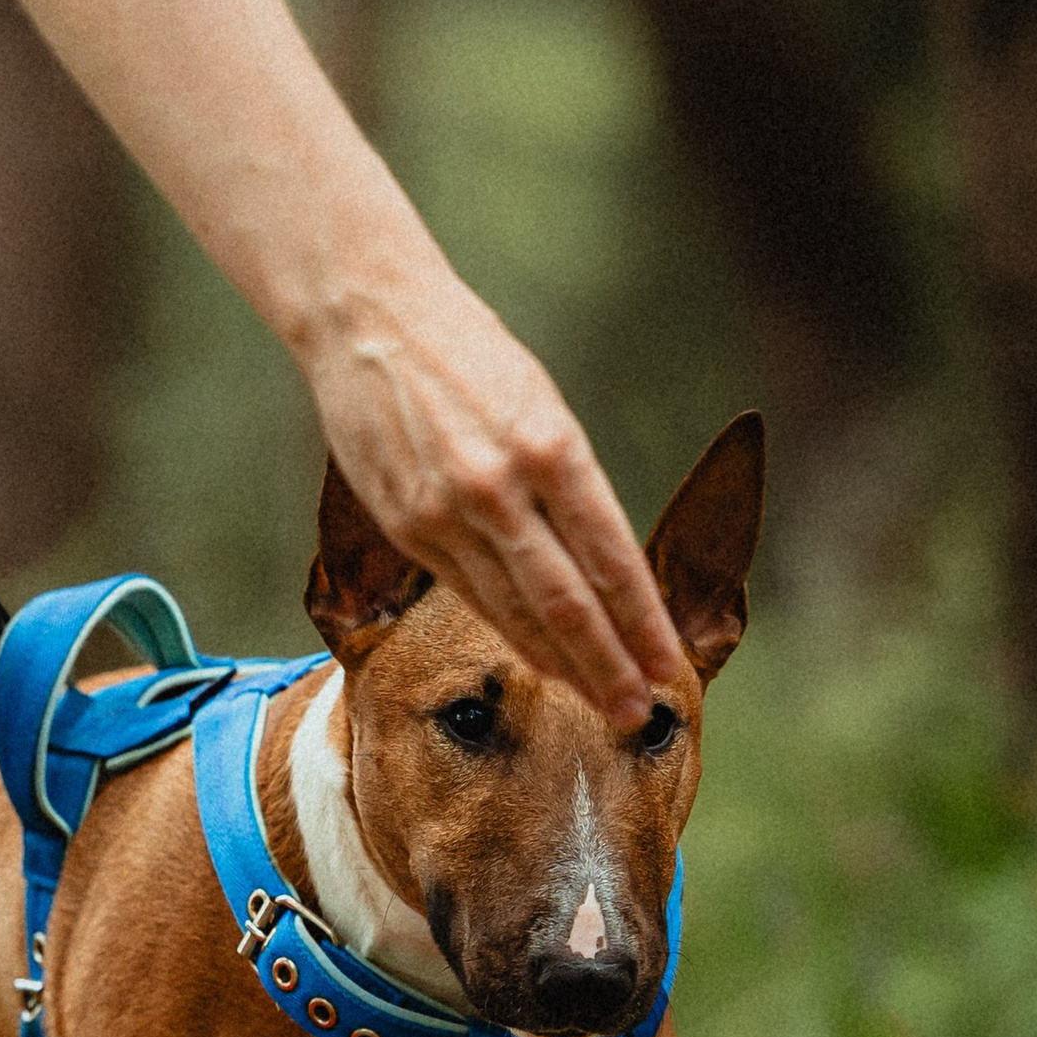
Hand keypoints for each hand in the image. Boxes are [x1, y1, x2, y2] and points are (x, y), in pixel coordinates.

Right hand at [300, 262, 686, 719]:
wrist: (368, 323)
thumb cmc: (468, 352)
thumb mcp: (540, 402)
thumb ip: (567, 480)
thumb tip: (598, 561)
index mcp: (549, 447)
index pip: (610, 559)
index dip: (643, 623)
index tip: (668, 665)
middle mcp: (499, 489)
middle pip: (566, 604)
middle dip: (608, 665)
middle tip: (637, 713)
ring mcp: (446, 514)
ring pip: (514, 612)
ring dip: (561, 663)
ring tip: (596, 700)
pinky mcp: (405, 528)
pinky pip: (468, 594)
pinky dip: (507, 632)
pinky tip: (534, 657)